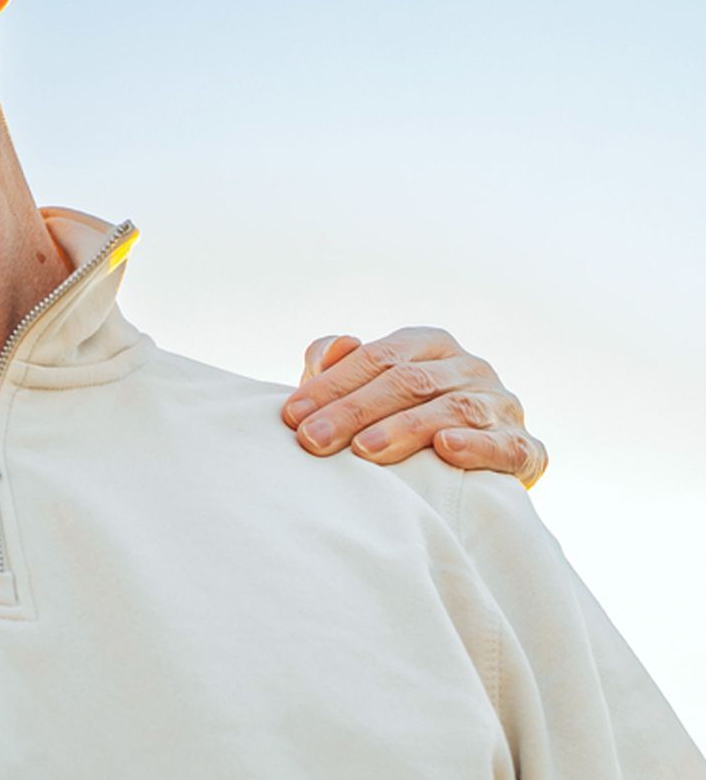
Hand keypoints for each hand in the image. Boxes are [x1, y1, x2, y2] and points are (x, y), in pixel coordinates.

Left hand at [281, 327, 546, 486]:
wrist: (473, 472)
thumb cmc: (401, 422)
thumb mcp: (368, 391)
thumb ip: (342, 367)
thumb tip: (334, 349)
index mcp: (430, 345)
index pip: (377, 358)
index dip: (332, 385)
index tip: (291, 416)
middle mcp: (470, 368)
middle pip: (409, 381)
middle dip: (354, 411)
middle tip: (312, 440)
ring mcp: (502, 406)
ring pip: (452, 409)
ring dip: (405, 429)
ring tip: (364, 451)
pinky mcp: (526, 448)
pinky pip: (504, 445)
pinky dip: (475, 446)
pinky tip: (445, 450)